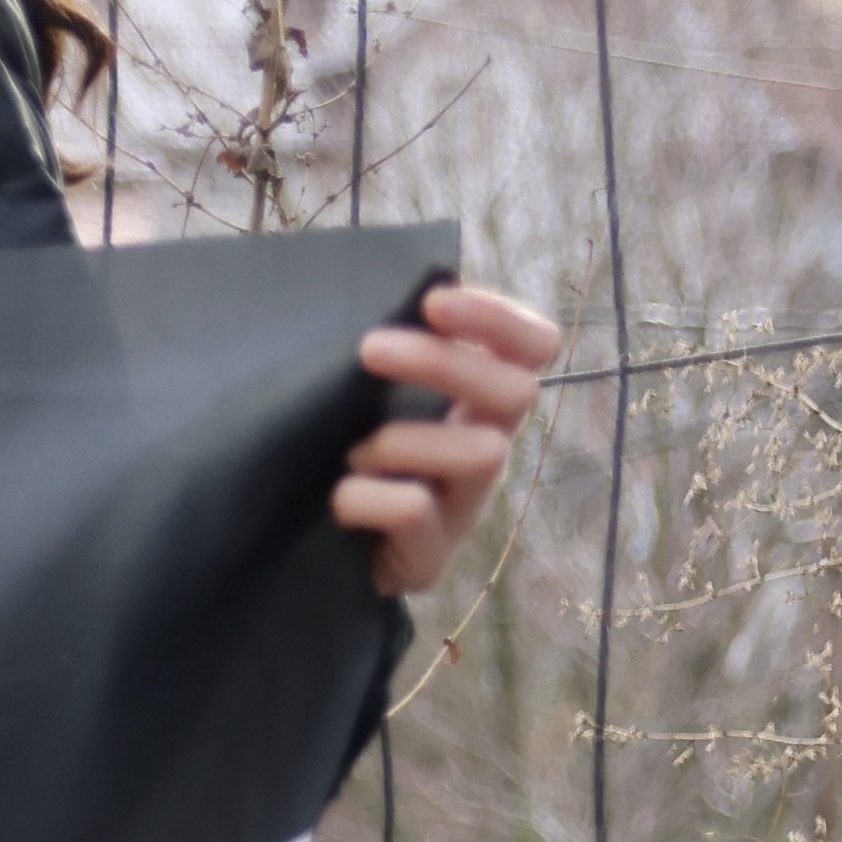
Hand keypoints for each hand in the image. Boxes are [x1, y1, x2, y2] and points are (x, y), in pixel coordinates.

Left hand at [340, 281, 562, 597]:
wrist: (307, 556)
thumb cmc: (338, 455)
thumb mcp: (362, 395)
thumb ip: (384, 349)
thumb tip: (376, 284)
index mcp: (478, 399)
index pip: (535, 345)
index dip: (499, 318)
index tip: (434, 300)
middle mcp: (486, 446)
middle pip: (517, 392)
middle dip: (444, 364)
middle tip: (370, 348)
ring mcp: (465, 505)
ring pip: (483, 454)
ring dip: (404, 441)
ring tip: (352, 451)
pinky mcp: (431, 557)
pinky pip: (417, 512)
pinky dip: (369, 497)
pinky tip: (338, 498)